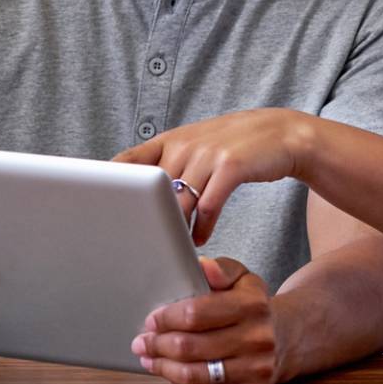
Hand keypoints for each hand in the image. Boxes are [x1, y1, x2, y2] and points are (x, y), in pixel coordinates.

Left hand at [115, 109, 311, 244]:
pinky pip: (208, 206)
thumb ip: (170, 164)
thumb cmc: (233, 145)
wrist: (281, 133)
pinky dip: (203, 227)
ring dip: (176, 231)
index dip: (112, 186)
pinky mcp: (230, 167)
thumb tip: (140, 197)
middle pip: (152, 193)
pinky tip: (201, 239)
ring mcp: (207, 154)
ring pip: (179, 203)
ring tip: (174, 250)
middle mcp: (184, 145)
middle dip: (148, 222)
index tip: (101, 211)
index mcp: (171, 140)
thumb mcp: (196, 145)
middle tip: (143, 246)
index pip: (129, 162)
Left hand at [133, 258, 284, 383]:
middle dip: (158, 344)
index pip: (195, 314)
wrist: (288, 336)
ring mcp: (257, 369)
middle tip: (141, 342)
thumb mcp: (242, 278)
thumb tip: (203, 266)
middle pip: (191, 346)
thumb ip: (221, 269)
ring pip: (196, 375)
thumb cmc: (253, 306)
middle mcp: (257, 339)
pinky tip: (172, 374)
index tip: (151, 320)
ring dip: (164, 368)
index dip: (166, 318)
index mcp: (252, 305)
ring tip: (150, 359)